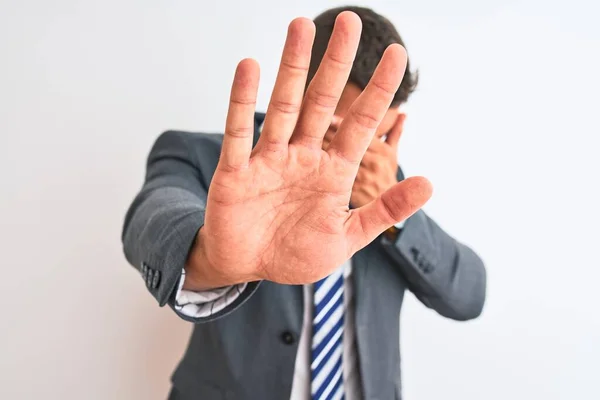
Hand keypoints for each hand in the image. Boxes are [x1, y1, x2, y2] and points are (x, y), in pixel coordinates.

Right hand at [185, 12, 431, 289]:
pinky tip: (249, 67)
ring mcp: (269, 161)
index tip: (397, 55)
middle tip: (349, 22)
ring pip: (284, 107)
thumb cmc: (295, 254)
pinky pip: (239, 132)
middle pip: (322, 103)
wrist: (248, 269)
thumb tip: (430, 183)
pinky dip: (242, 102)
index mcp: (332, 173)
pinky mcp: (236, 171)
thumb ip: (384, 211)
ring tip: (301, 26)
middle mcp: (302, 158)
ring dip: (292, 68)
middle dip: (335, 63)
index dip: (379, 91)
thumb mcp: (346, 237)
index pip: (361, 125)